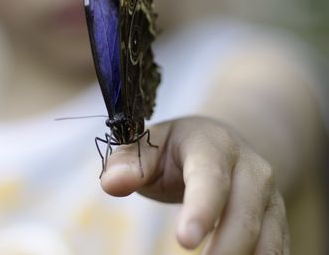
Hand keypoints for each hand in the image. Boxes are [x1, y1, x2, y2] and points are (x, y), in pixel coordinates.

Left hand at [100, 116, 289, 254]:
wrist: (220, 144)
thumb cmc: (177, 150)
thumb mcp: (151, 145)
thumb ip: (130, 161)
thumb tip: (111, 182)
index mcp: (214, 145)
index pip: (211, 178)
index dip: (201, 209)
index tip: (184, 240)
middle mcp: (251, 170)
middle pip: (245, 215)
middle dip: (224, 250)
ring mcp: (269, 197)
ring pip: (268, 239)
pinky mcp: (276, 220)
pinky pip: (276, 250)